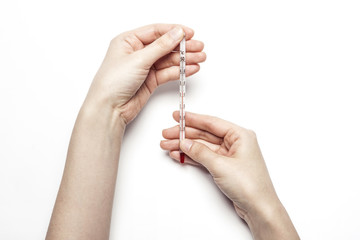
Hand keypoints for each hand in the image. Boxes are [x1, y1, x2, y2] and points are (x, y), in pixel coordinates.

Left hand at [84, 24, 205, 123]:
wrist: (109, 108)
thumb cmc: (113, 82)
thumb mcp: (138, 59)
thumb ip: (161, 46)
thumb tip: (177, 33)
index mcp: (129, 41)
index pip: (156, 31)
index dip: (174, 31)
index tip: (190, 33)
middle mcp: (137, 53)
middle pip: (165, 46)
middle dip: (183, 47)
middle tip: (199, 47)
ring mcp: (145, 67)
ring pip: (169, 60)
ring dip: (185, 59)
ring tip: (200, 58)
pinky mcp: (150, 81)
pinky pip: (168, 73)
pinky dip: (180, 71)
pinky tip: (191, 69)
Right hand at [161, 111, 298, 239]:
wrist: (259, 208)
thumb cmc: (250, 186)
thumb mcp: (221, 165)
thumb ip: (201, 152)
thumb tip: (186, 143)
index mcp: (240, 135)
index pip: (212, 123)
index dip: (193, 119)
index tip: (179, 116)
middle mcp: (236, 143)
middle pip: (205, 134)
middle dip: (185, 134)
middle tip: (168, 134)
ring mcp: (230, 155)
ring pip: (203, 146)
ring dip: (186, 146)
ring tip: (168, 145)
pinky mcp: (225, 167)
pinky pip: (205, 157)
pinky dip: (192, 156)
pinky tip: (180, 155)